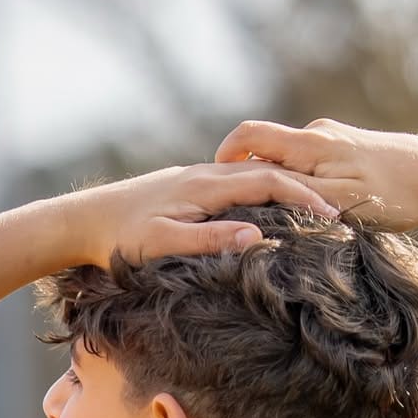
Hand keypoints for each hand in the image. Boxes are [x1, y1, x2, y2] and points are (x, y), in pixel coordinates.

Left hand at [70, 161, 339, 266]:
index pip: (269, 183)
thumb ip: (210, 239)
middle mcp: (206, 175)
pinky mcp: (189, 186)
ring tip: (313, 210)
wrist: (81, 220)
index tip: (333, 215)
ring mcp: (197, 178)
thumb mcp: (163, 245)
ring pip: (252, 176)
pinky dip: (263, 193)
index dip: (304, 197)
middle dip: (304, 191)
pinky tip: (270, 210)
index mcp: (206, 186)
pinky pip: (237, 184)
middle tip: (337, 213)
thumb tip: (256, 236)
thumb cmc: (120, 240)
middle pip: (267, 173)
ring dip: (286, 190)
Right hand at [213, 118, 417, 229]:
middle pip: (265, 149)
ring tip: (274, 215)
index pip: (248, 137)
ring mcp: (334, 141)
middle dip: (247, 175)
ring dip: (277, 183)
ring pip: (290, 160)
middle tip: (239, 207)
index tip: (213, 185)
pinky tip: (310, 211)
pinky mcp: (350, 152)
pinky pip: (311, 166)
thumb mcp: (340, 202)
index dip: (224, 158)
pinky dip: (300, 184)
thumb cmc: (394, 194)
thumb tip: (257, 202)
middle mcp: (317, 136)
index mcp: (308, 144)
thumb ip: (297, 197)